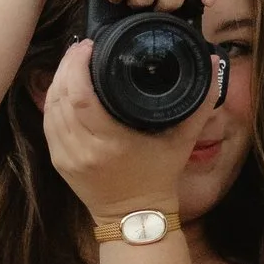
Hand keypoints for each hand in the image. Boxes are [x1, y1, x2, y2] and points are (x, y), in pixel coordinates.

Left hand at [39, 39, 203, 220]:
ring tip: (72, 63)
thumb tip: (214, 61)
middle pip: (61, 97)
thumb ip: (200, 102)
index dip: (78, 66)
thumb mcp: (183, 141)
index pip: (81, 96)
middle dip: (66, 67)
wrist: (136, 217)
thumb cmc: (159, 177)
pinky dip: (53, 103)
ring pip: (50, 110)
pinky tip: (63, 87)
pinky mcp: (60, 163)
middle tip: (81, 48)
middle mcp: (83, 150)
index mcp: (110, 143)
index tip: (90, 46)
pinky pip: (49, 125)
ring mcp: (67, 158)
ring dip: (57, 82)